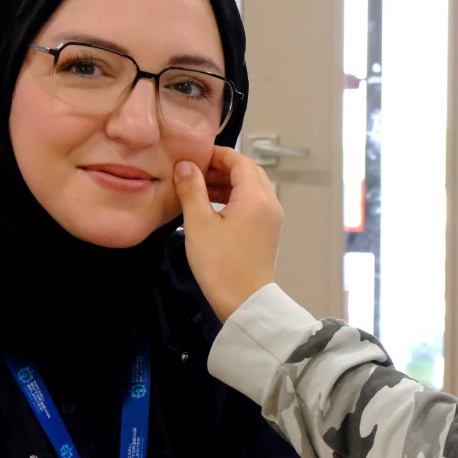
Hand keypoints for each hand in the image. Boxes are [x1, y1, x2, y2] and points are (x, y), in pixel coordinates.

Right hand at [173, 145, 283, 319]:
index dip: (217, 154)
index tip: (193, 156)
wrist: (245, 303)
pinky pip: (253, 203)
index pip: (240, 161)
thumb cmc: (220, 264)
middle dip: (222, 167)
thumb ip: (192, 190)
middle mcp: (270, 202)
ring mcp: (272, 218)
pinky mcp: (268, 231)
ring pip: (251, 188)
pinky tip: (212, 206)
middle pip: (248, 172)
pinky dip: (235, 198)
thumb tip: (185, 165)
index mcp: (256, 197)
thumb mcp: (198, 224)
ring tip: (199, 187)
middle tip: (195, 171)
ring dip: (228, 183)